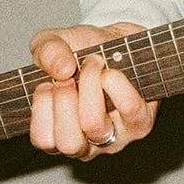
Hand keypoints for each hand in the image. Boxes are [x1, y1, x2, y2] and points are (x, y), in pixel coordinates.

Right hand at [28, 22, 158, 159]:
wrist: (119, 40)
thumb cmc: (84, 50)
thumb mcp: (54, 42)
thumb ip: (46, 52)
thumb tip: (61, 71)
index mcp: (59, 133)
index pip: (44, 140)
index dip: (43, 106)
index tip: (48, 82)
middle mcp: (86, 143)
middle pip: (69, 142)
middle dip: (64, 99)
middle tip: (69, 75)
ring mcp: (115, 136)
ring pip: (94, 124)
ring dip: (88, 85)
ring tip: (92, 64)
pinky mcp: (140, 123)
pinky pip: (128, 108)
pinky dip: (115, 83)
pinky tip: (111, 71)